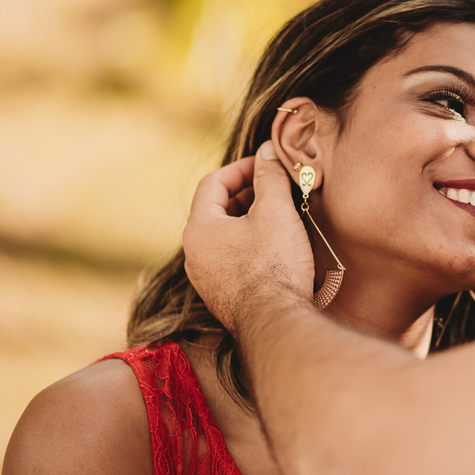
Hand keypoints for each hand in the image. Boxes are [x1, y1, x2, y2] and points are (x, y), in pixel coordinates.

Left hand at [182, 143, 314, 331]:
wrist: (276, 323)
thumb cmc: (274, 265)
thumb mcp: (275, 211)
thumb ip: (270, 176)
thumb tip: (268, 151)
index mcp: (199, 228)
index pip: (212, 183)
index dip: (241, 168)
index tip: (266, 164)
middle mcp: (194, 254)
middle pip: (216, 209)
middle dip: (247, 193)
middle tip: (276, 187)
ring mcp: (206, 278)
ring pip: (225, 236)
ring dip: (249, 220)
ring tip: (280, 214)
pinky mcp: (222, 296)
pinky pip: (231, 259)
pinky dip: (250, 245)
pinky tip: (276, 248)